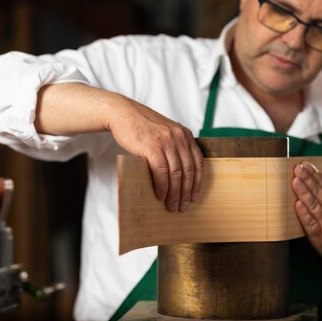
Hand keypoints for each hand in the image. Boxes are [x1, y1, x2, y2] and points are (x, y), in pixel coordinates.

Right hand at [109, 97, 202, 211]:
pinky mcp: (152, 146)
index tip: (194, 196)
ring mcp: (166, 141)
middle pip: (188, 171)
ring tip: (171, 205)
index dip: (197, 182)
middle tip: (182, 206)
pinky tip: (161, 195)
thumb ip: (174, 147)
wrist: (123, 113)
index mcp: (185, 135)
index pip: (198, 162)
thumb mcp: (165, 133)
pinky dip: (162, 186)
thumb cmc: (142, 127)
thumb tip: (178, 176)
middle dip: (186, 192)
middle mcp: (179, 137)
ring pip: (176, 173)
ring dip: (175, 193)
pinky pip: (161, 171)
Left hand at [291, 158, 321, 268]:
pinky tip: (297, 205)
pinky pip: (311, 224)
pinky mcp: (319, 236)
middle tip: (298, 169)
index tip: (305, 164)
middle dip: (308, 180)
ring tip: (295, 181)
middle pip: (319, 194)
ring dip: (305, 193)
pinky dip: (304, 215)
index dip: (315, 174)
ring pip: (314, 206)